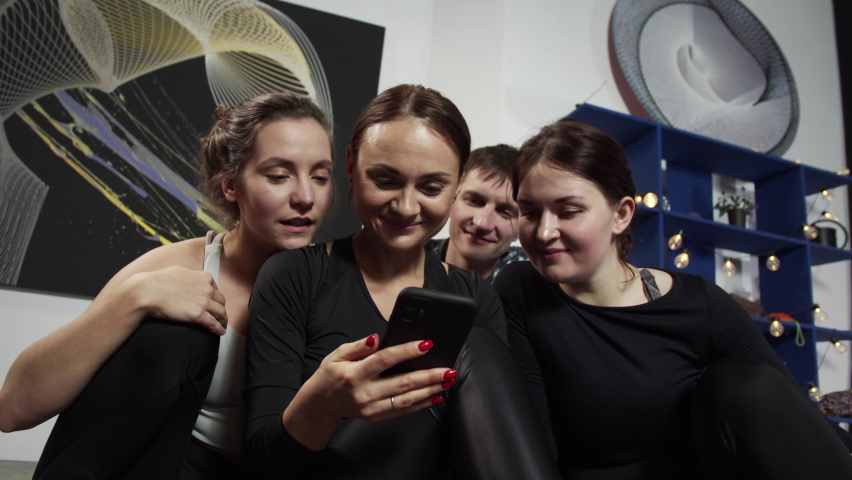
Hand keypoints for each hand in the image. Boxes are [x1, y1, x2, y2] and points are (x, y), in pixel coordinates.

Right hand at [125, 266, 226, 334]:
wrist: (148, 291)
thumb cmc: (159, 281)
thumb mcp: (179, 271)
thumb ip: (191, 275)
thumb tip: (192, 278)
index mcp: (204, 277)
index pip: (216, 289)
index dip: (215, 298)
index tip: (215, 304)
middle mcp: (207, 289)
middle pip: (221, 301)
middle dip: (221, 309)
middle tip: (220, 316)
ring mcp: (204, 302)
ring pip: (221, 313)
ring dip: (223, 320)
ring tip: (222, 325)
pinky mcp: (198, 315)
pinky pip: (213, 323)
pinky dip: (219, 329)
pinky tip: (220, 332)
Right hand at [303, 334, 455, 422]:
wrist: (320, 405)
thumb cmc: (330, 376)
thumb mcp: (337, 355)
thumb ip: (358, 346)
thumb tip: (376, 339)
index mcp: (354, 374)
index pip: (384, 360)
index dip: (406, 351)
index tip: (425, 344)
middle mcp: (364, 393)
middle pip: (402, 383)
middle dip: (429, 376)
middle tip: (449, 369)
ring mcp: (371, 408)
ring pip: (407, 399)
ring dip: (430, 390)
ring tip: (447, 381)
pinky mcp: (376, 417)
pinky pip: (403, 411)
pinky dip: (421, 404)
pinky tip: (435, 396)